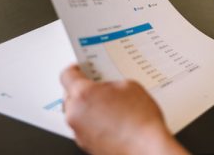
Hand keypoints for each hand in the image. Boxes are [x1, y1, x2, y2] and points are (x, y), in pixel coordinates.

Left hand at [60, 65, 187, 154]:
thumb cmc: (140, 121)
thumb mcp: (130, 86)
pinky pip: (85, 127)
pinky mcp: (85, 144)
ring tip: (113, 107)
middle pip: (70, 95)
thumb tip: (108, 87)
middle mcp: (75, 114)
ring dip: (89, 107)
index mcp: (83, 94)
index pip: (67, 75)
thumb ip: (111, 83)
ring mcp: (79, 131)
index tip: (81, 68)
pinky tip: (114, 121)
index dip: (76, 68)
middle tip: (102, 88)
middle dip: (84, 90)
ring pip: (77, 112)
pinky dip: (95, 122)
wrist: (146, 148)